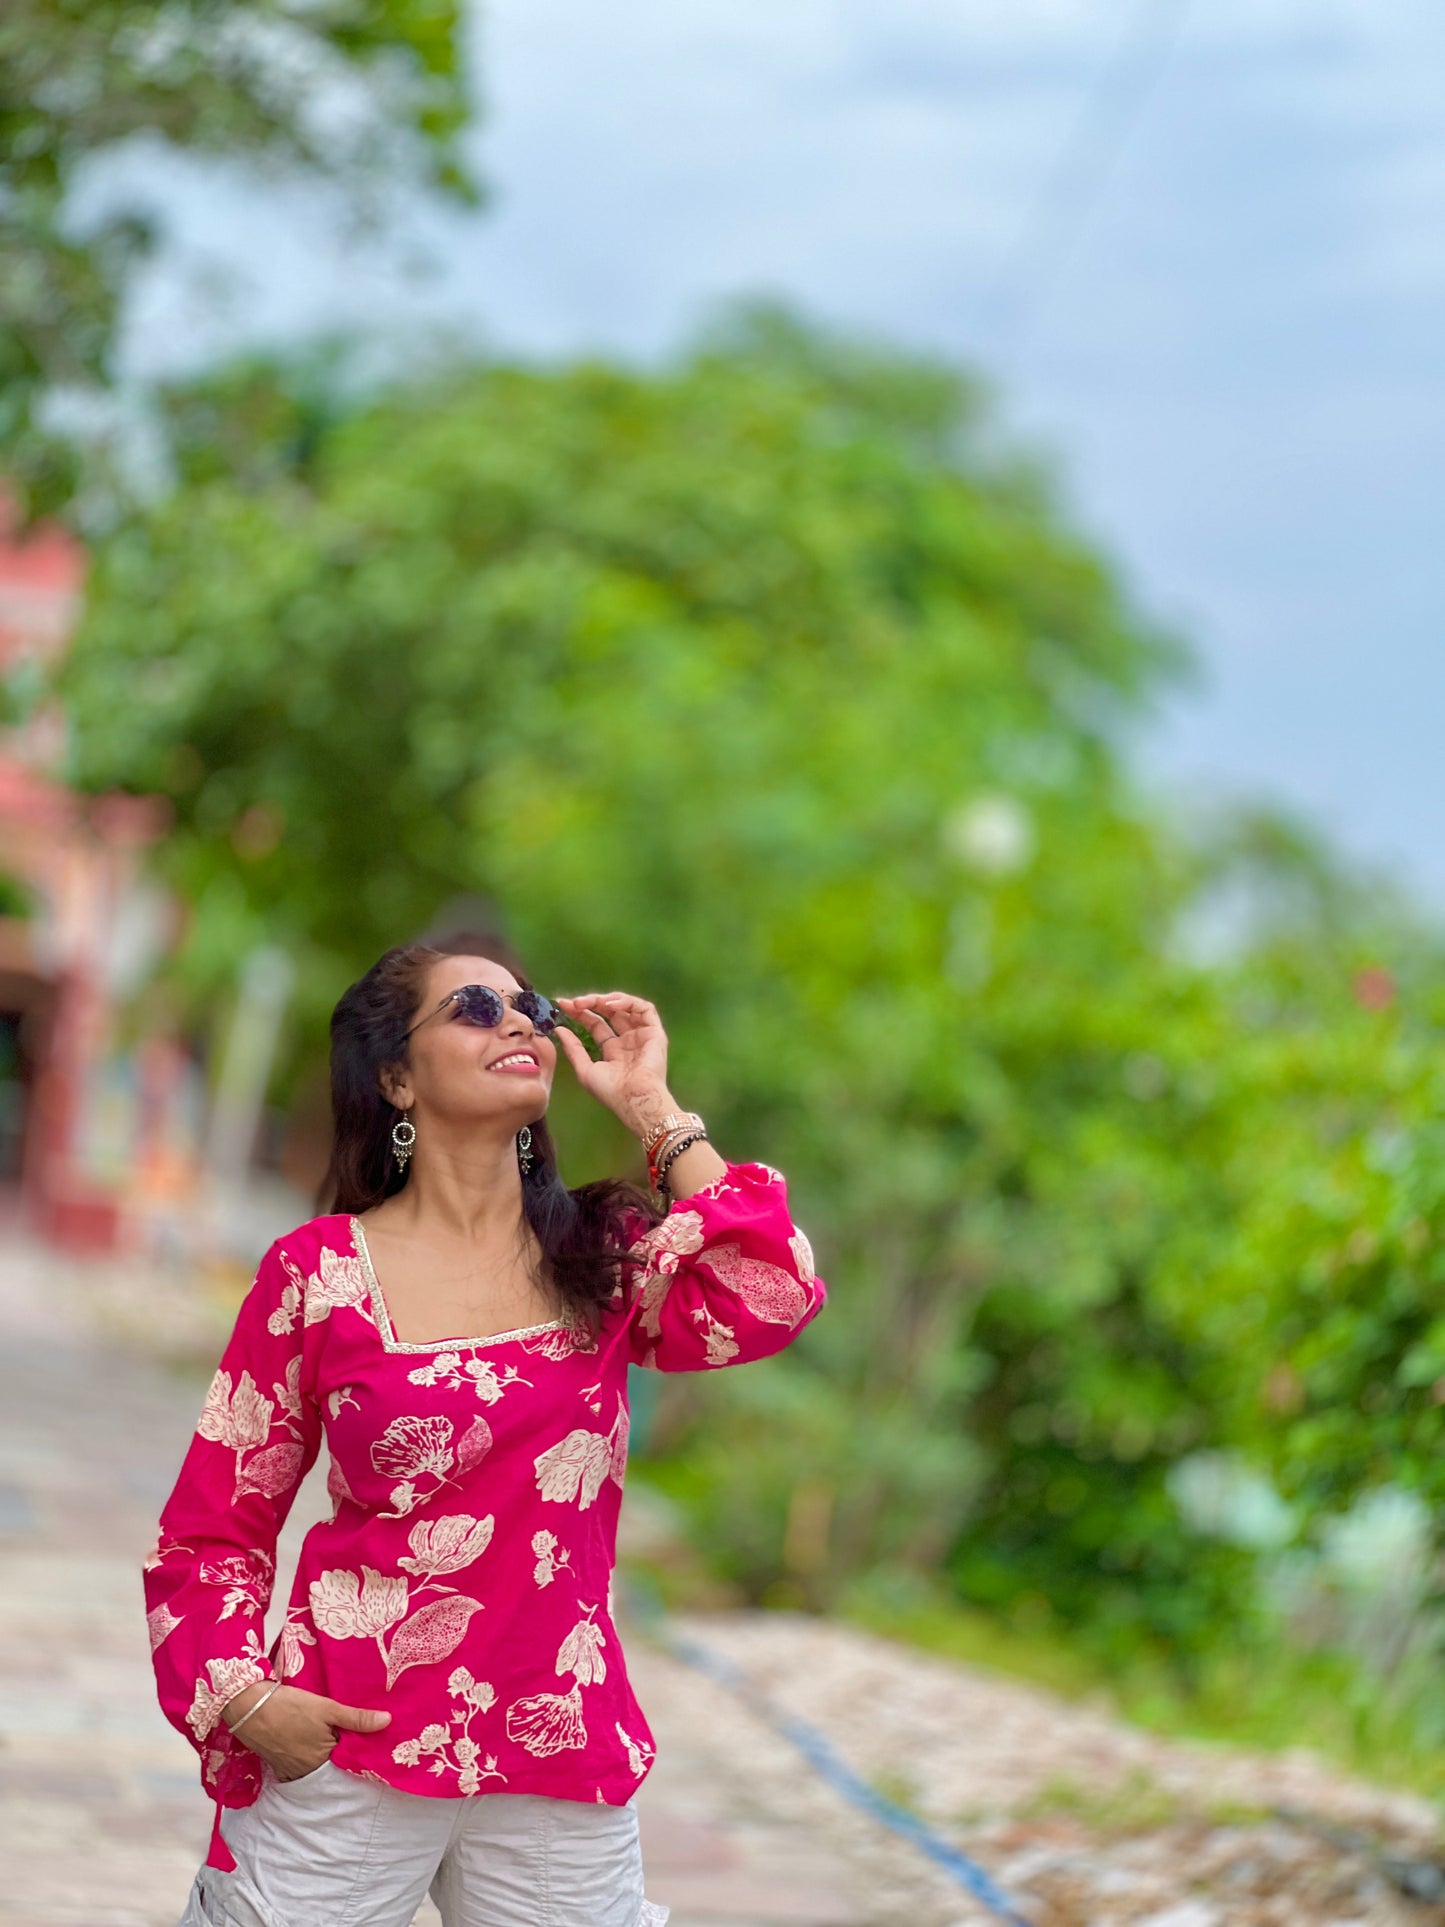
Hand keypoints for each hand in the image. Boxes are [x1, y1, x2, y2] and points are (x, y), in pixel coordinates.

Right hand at [221, 1681, 389, 1781]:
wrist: (249, 1707)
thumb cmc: (291, 1707)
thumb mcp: (327, 1708)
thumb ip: (356, 1719)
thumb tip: (388, 1721)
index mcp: (323, 1759)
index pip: (348, 1759)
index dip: (358, 1749)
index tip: (372, 1739)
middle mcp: (307, 1770)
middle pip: (331, 1762)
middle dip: (341, 1751)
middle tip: (353, 1734)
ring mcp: (291, 1768)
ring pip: (315, 1762)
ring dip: (324, 1752)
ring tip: (334, 1735)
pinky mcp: (278, 1762)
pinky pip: (299, 1762)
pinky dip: (307, 1753)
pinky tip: (311, 1738)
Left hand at [553, 992, 674, 1139]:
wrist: (633, 1099)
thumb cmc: (610, 1091)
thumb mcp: (585, 1069)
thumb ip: (573, 1048)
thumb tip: (559, 1029)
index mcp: (613, 1050)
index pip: (596, 1024)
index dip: (581, 1013)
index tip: (563, 1005)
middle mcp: (628, 1040)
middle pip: (609, 1013)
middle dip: (591, 1003)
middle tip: (575, 1002)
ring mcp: (642, 1035)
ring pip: (626, 1006)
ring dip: (607, 1000)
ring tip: (591, 1002)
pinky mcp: (655, 1032)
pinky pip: (645, 1009)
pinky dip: (627, 1002)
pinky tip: (610, 1006)